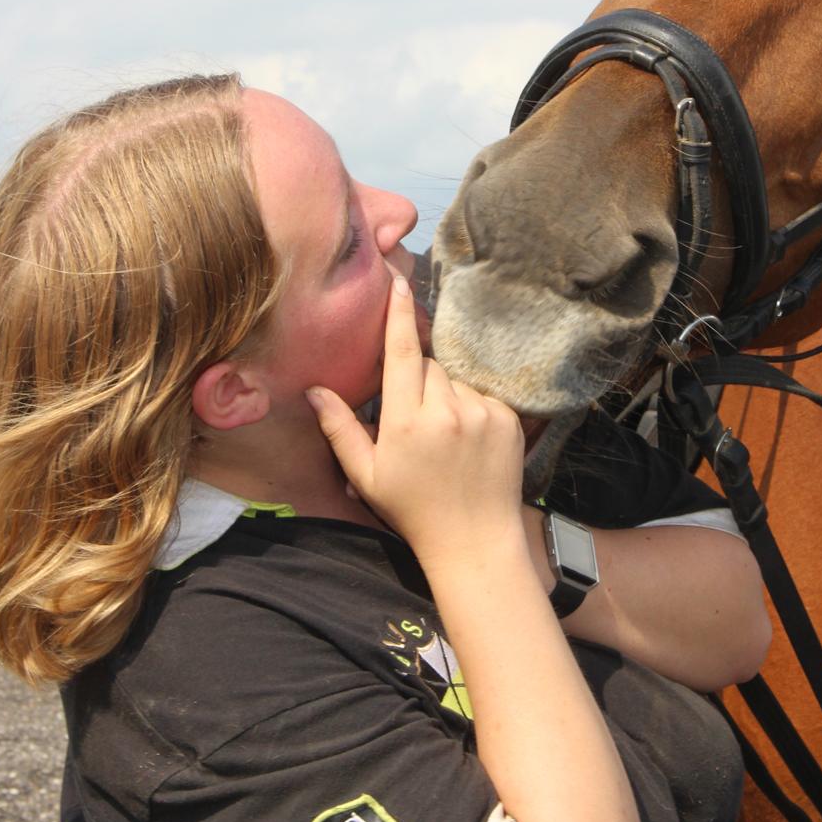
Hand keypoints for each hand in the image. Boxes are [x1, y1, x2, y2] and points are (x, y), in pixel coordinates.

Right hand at [307, 275, 524, 565]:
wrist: (474, 540)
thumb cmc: (413, 510)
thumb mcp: (366, 475)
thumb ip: (339, 428)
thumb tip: (314, 389)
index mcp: (406, 422)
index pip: (401, 352)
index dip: (398, 314)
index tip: (398, 281)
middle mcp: (446, 411)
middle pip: (428, 364)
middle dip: (417, 379)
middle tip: (415, 418)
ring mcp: (481, 413)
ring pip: (456, 379)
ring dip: (447, 394)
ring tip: (445, 436)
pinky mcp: (507, 419)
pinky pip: (483, 393)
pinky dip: (473, 406)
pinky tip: (467, 440)